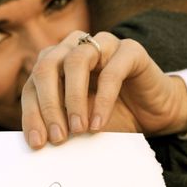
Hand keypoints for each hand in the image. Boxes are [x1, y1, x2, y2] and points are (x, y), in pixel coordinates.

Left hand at [21, 30, 186, 147]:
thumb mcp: (80, 123)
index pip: (33, 84)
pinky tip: (99, 124)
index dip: (32, 114)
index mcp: (56, 62)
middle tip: (57, 137)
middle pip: (47, 66)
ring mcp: (103, 44)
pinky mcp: (130, 50)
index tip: (38, 143)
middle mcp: (75, 47)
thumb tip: (39, 142)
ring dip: (73, 99)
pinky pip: (111, 72)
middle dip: (48, 105)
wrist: (154, 112)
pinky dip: (102, 100)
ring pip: (75, 61)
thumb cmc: (113, 116)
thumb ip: (60, 125)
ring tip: (78, 130)